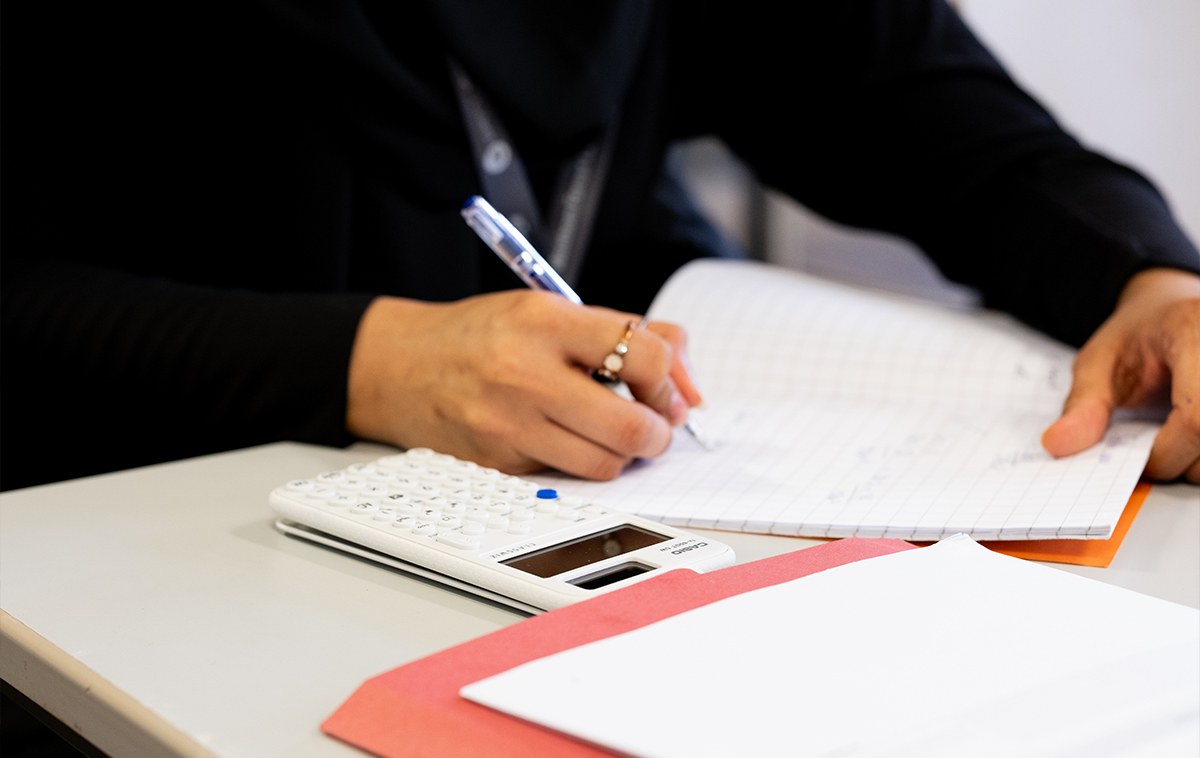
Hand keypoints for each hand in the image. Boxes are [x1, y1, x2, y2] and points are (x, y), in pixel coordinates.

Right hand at [345, 290, 702, 479]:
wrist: (400, 366)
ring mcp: (508, 424)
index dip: (668, 380)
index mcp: (546, 321)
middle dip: (657, 432)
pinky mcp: (497, 463)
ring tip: (608, 431)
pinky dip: (578, 462)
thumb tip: (688, 382)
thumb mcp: (551, 309)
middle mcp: (525, 372)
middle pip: (633, 426)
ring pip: (606, 464)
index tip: (661, 387)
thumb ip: (629, 333)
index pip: (644, 356)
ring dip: (622, 454)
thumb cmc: (484, 334)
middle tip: (651, 424)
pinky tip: (561, 436)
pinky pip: (566, 476)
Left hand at [1041, 267, 1199, 481]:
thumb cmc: (1137, 337)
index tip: (1139, 460)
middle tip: (1153, 447)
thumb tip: (1057, 444)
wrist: (1169, 313)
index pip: (1195, 421)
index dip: (1165, 454)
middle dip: (1181, 461)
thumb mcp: (1096, 364)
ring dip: (1197, 459)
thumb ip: (1081, 406)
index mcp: (1192, 334)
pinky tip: (1190, 434)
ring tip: (1173, 435)